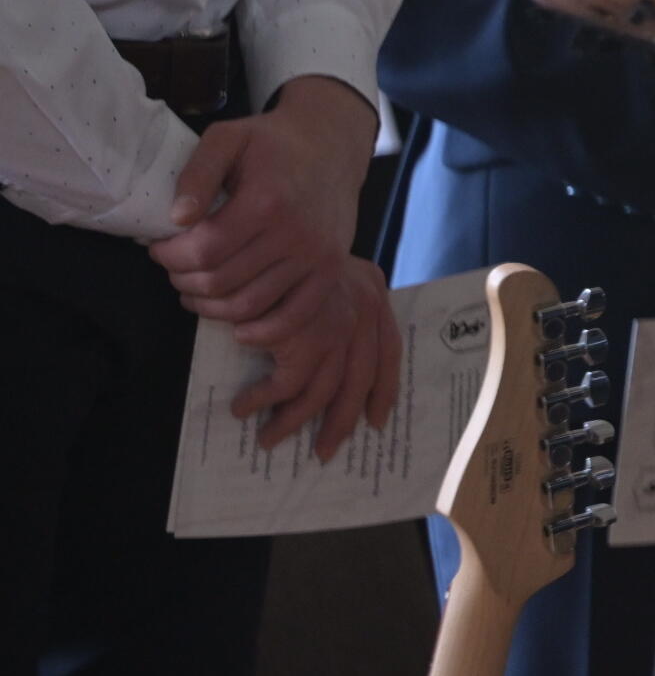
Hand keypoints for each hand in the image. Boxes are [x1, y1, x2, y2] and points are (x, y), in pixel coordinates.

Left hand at [147, 76, 375, 325]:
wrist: (331, 147)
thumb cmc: (272, 143)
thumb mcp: (228, 138)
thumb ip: (198, 172)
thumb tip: (176, 218)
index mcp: (267, 200)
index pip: (203, 250)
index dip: (169, 256)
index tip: (158, 247)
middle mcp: (296, 233)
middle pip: (221, 281)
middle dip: (183, 280)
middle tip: (175, 268)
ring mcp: (317, 256)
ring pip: (248, 305)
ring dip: (209, 307)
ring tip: (196, 290)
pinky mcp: (330, 272)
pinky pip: (292, 318)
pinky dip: (260, 332)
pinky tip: (236, 324)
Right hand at [229, 255, 399, 454]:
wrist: (266, 225)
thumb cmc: (282, 248)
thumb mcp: (319, 274)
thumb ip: (330, 306)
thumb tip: (324, 355)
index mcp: (372, 294)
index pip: (388, 352)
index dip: (384, 389)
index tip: (376, 421)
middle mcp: (364, 309)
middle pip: (359, 381)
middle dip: (342, 420)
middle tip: (323, 451)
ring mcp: (336, 324)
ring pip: (320, 391)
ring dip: (291, 420)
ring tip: (268, 437)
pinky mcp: (305, 334)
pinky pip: (285, 383)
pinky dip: (262, 399)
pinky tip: (244, 404)